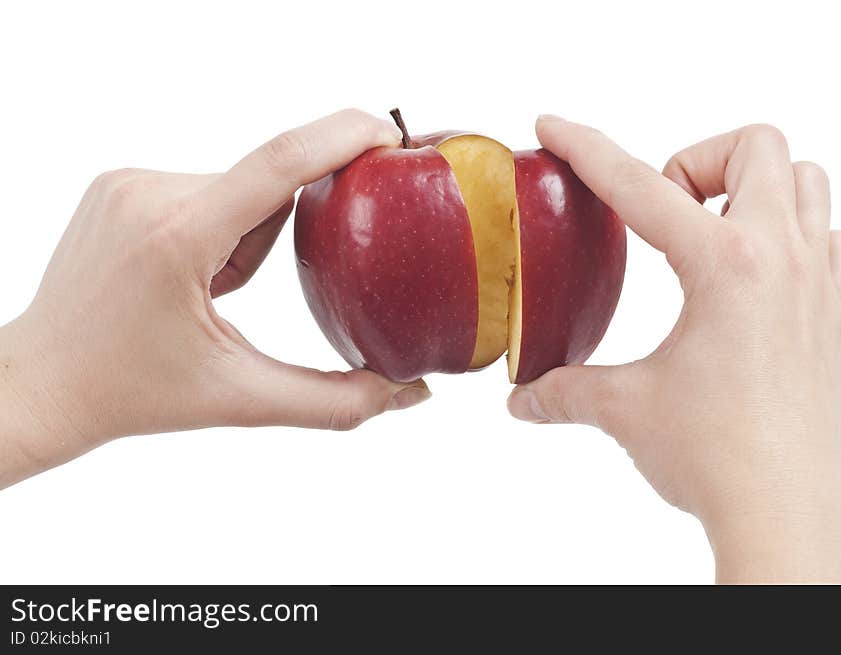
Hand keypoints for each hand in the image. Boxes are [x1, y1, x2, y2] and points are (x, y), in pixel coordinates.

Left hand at [0, 109, 429, 488]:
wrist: (44, 383)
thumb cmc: (133, 393)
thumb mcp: (241, 399)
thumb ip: (336, 402)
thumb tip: (413, 394)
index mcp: (178, 239)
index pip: (279, 162)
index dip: (344, 137)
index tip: (390, 135)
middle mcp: (148, 193)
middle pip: (264, 189)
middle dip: (269, 242)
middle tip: (223, 301)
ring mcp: (126, 181)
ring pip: (235, 187)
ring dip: (241, 235)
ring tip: (197, 291)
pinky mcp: (117, 181)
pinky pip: (202, 186)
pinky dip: (212, 225)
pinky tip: (175, 273)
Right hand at [508, 116, 840, 581]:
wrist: (788, 511)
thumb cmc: (718, 457)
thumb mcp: (624, 409)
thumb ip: (565, 392)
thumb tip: (523, 398)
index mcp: (724, 266)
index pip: (638, 185)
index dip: (586, 148)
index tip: (555, 128)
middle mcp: (780, 259)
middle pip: (757, 145)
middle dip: (699, 159)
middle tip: (664, 210)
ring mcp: (819, 283)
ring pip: (807, 179)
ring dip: (755, 186)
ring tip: (711, 233)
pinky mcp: (836, 315)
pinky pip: (833, 237)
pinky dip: (798, 232)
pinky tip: (758, 276)